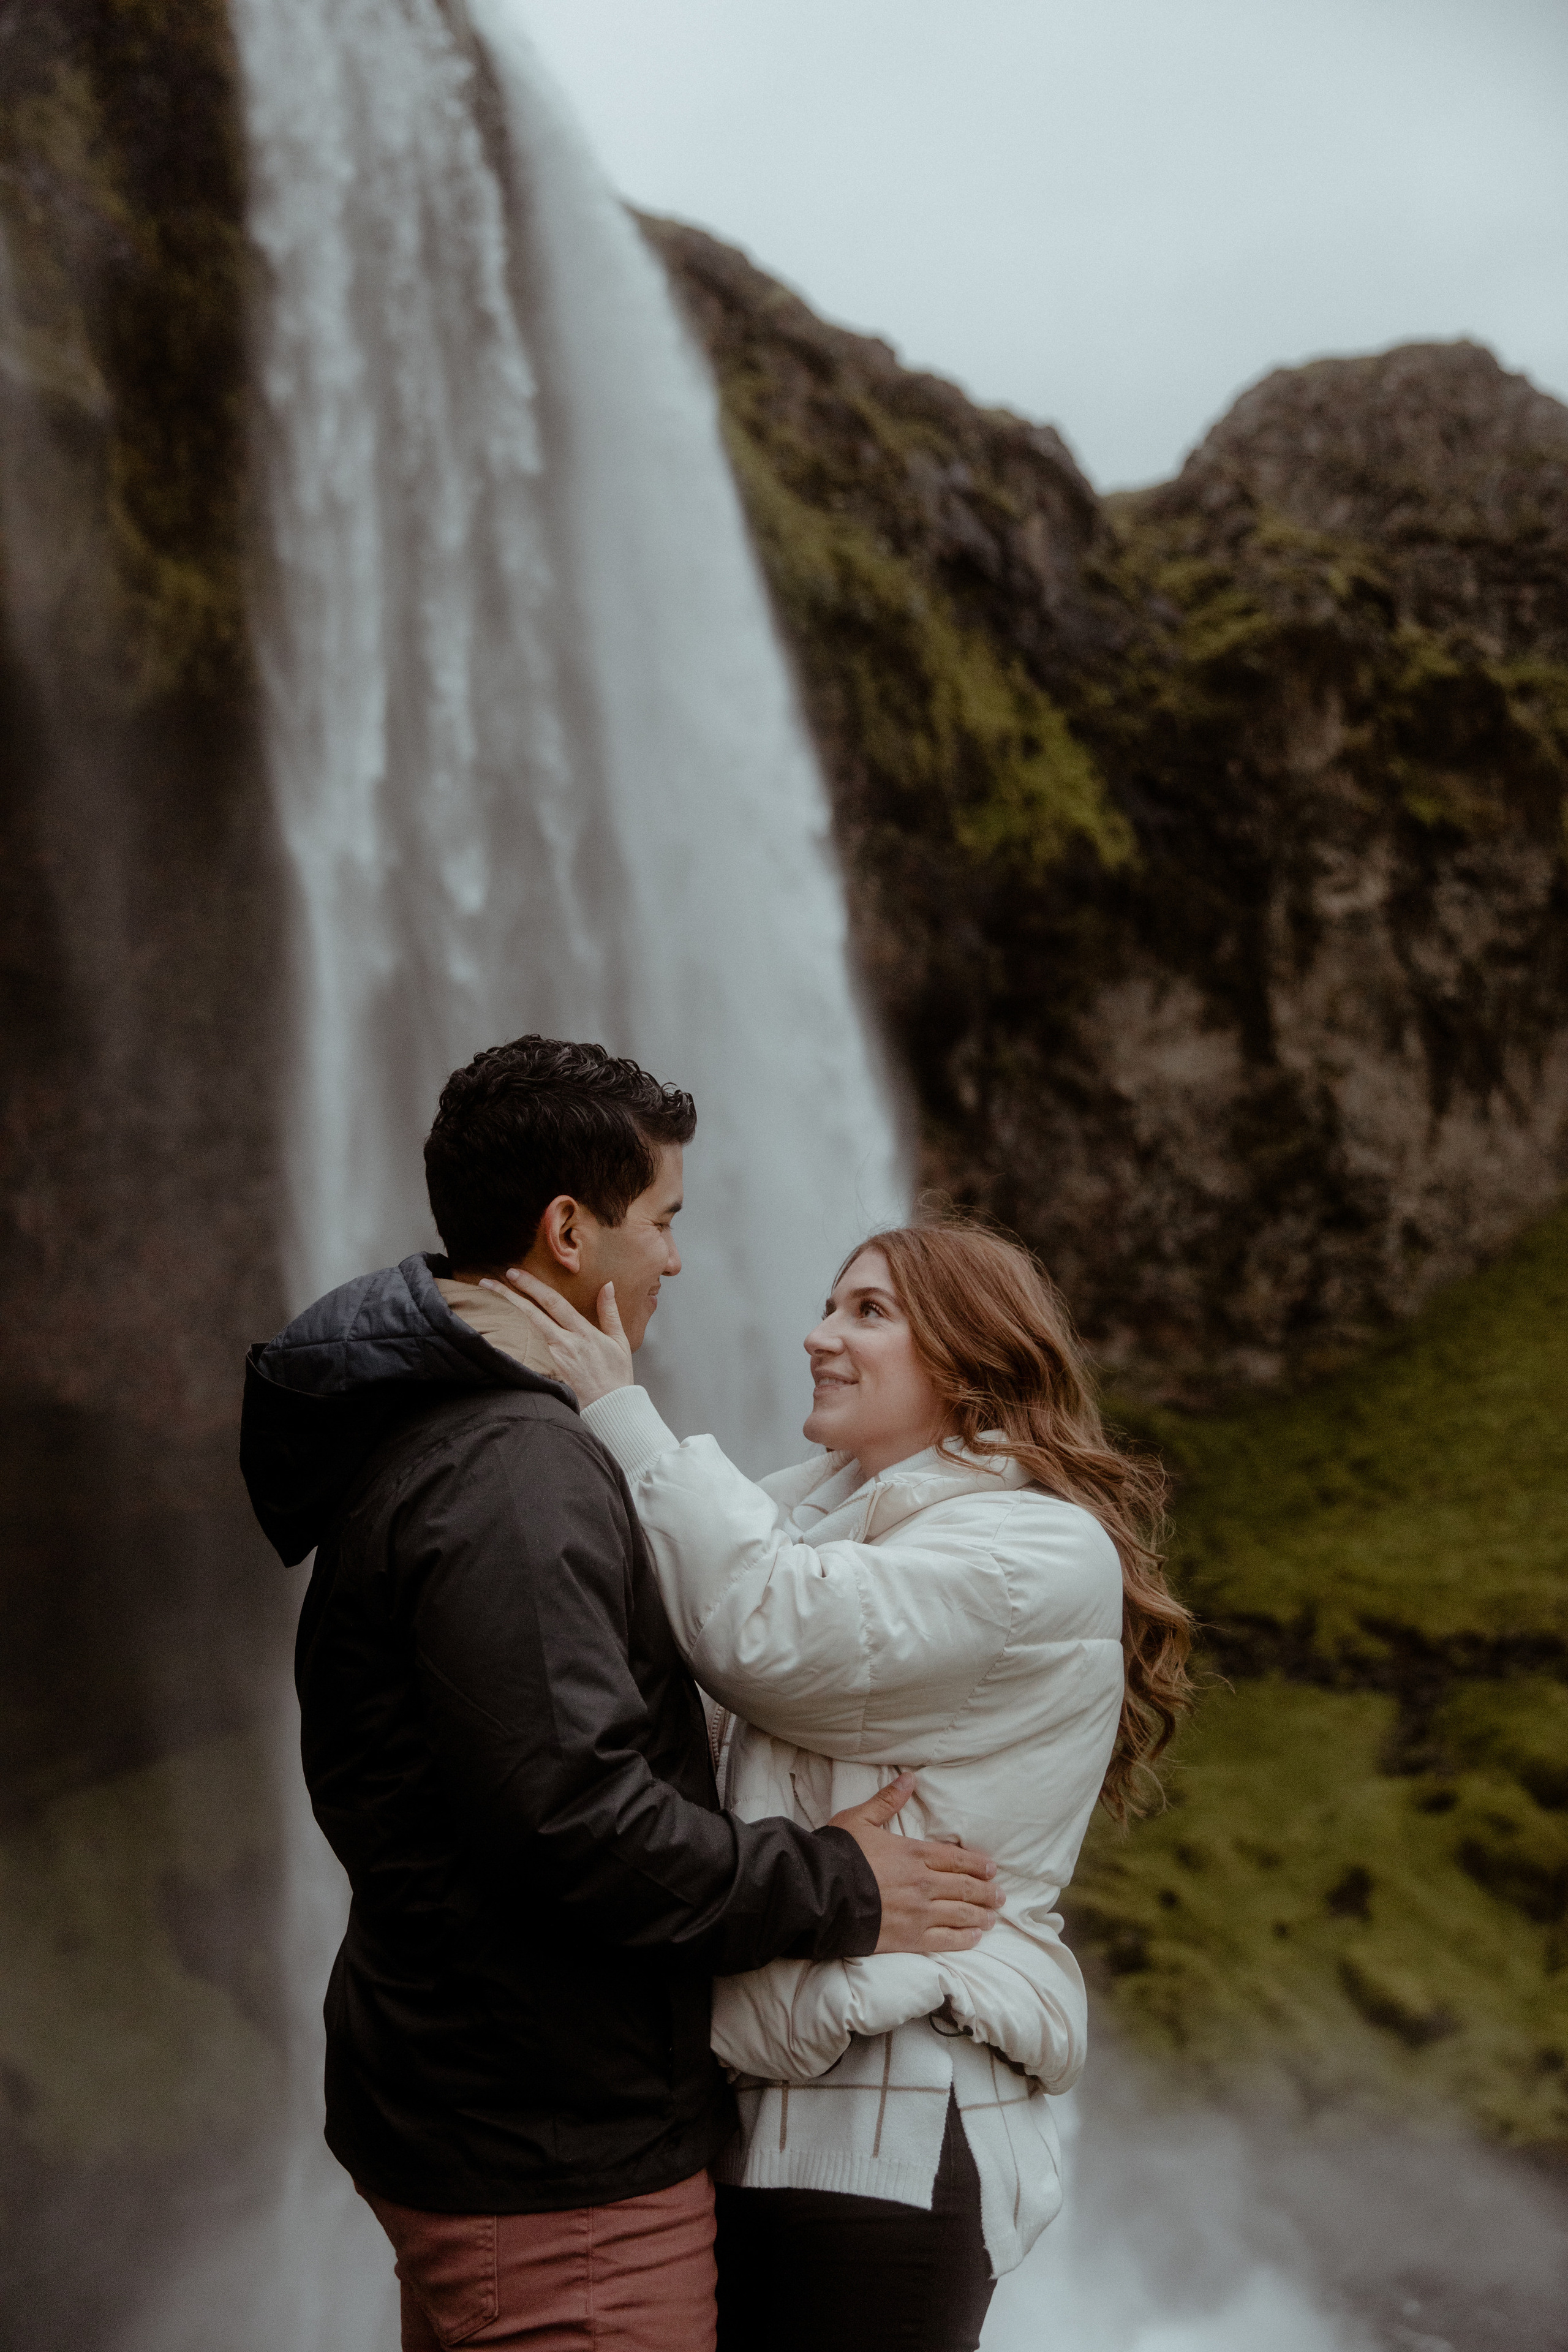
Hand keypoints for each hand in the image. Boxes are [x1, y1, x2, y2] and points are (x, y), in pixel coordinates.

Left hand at [479, 1269, 634, 1404]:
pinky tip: (500, 1327)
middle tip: (489, 1280)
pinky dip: (514, 1335)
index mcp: (583, 1333)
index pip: (553, 1302)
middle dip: (509, 1294)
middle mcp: (564, 1343)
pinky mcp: (548, 1371)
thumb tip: (607, 1285)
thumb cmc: (616, 1375)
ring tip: (491, 1298)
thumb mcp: (619, 1341)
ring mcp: (554, 1358)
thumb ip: (609, 1312)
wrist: (610, 1408)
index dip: (532, 1286)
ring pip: (526, 1329)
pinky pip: (529, 1349)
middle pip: (532, 1313)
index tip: (514, 1273)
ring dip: (507, 1312)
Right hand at [831, 1773, 1003, 1954]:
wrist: (822, 1894)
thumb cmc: (838, 1855)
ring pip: (960, 1914)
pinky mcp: (909, 1938)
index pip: (956, 1859)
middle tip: (1000, 1896)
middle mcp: (923, 1883)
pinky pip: (945, 1940)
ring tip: (991, 1917)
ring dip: (980, 1915)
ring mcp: (919, 1912)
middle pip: (964, 1888)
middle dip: (986, 1892)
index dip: (977, 1864)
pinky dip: (963, 1939)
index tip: (992, 1869)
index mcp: (914, 1853)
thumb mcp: (860, 1819)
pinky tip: (974, 1937)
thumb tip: (909, 1778)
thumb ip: (887, 1801)